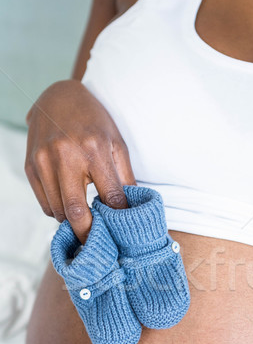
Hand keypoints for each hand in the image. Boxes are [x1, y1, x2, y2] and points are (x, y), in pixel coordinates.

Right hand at [25, 79, 134, 242]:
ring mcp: (43, 161)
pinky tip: (70, 206)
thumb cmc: (95, 123)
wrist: (58, 97)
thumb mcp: (117, 144)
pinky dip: (59, 212)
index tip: (123, 232)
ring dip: (73, 224)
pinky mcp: (30, 166)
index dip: (118, 218)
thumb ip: (125, 178)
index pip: (110, 197)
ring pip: (58, 212)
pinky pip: (45, 204)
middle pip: (77, 212)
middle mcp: (65, 155)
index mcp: (94, 149)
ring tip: (87, 225)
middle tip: (99, 247)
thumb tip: (132, 210)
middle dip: (89, 235)